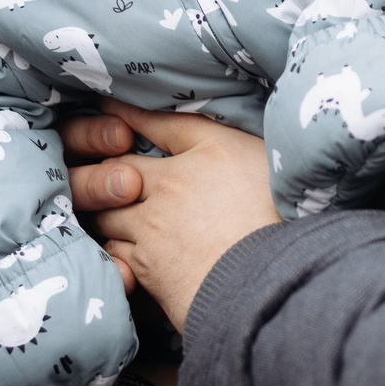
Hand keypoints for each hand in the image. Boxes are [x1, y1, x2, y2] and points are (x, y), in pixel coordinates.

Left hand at [74, 101, 276, 328]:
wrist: (268, 283)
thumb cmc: (283, 223)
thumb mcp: (273, 170)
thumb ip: (245, 149)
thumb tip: (234, 142)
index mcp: (208, 152)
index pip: (160, 122)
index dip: (130, 111)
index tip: (107, 102)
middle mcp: (171, 183)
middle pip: (119, 166)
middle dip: (108, 167)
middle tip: (101, 168)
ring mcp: (150, 225)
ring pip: (107, 211)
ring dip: (108, 212)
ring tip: (110, 214)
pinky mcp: (144, 264)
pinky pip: (113, 250)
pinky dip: (116, 249)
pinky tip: (124, 252)